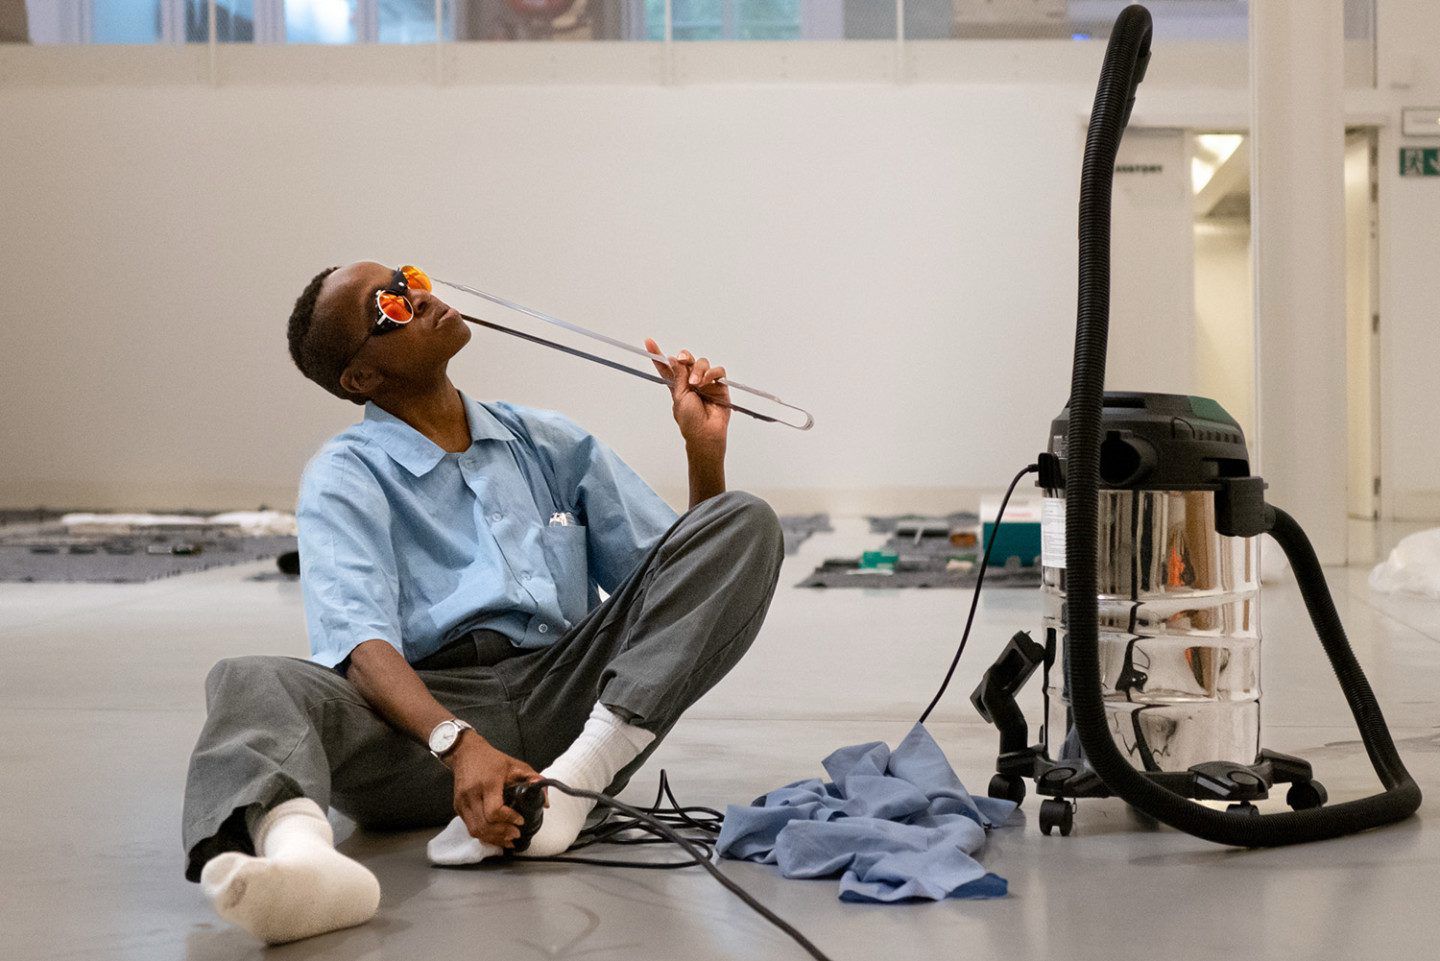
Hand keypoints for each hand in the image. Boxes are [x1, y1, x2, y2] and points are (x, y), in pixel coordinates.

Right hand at [445, 734, 541, 848]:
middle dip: (502, 834)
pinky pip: (469, 827)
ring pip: (475, 830)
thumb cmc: (492, 760)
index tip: (520, 821)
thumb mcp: (516, 765)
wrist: (465, 753)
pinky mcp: (457, 807)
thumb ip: (534, 780)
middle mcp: (472, 794)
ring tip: (508, 840)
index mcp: (488, 783)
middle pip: (484, 824)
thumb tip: (546, 802)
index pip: (495, 810)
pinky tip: (496, 837)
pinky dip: (484, 835)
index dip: (508, 819)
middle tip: (516, 834)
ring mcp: (462, 802)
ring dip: (493, 839)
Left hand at [645, 337, 730, 452]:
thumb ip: (679, 377)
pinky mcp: (720, 386)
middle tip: (682, 360)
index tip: (649, 342)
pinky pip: (718, 371)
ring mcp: (706, 383)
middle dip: (684, 357)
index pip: (667, 367)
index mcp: (678, 385)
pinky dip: (712, 373)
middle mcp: (692, 382)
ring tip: (696, 384)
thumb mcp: (679, 397)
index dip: (658, 355)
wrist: (705, 433)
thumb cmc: (690, 421)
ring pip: (702, 363)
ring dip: (698, 370)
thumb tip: (673, 359)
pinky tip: (706, 382)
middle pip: (687, 360)